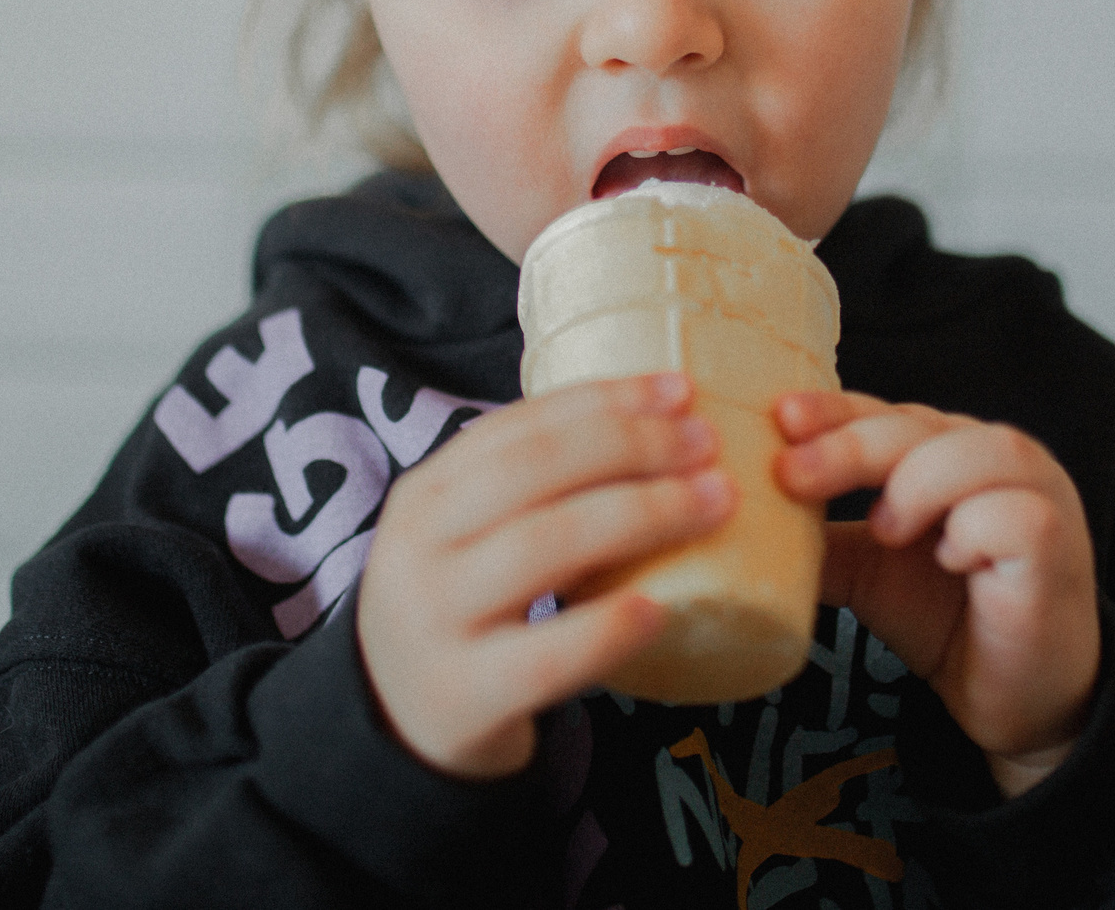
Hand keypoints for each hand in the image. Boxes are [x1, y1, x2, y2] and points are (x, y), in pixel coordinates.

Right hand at [357, 371, 734, 778]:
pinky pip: (544, 654)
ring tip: (712, 504)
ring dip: (641, 513)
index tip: (679, 390)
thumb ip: (531, 490)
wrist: (401, 724)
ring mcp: (436, 621)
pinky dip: (606, 626)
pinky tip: (659, 609)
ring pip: (544, 546)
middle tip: (707, 445)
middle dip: (630, 446)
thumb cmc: (463, 611)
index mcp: (425, 493)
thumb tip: (658, 427)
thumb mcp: (467, 536)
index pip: (517, 426)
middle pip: (533, 471)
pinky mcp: (465, 694)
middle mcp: (419, 546)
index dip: (602, 400)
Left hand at [774, 391, 1099, 796]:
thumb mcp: (867, 570)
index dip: (836, 412)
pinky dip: (971, 531)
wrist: (1013, 699)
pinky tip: (952, 558)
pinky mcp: (1058, 542)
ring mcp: (1038, 493)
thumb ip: (820, 537)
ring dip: (917, 483)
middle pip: (920, 425)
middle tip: (792, 475)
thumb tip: (740, 519)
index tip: (782, 419)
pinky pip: (1014, 515)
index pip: (887, 413)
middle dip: (851, 445)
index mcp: (950, 449)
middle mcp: (997, 457)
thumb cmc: (947, 619)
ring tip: (885, 530)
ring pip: (974, 451)